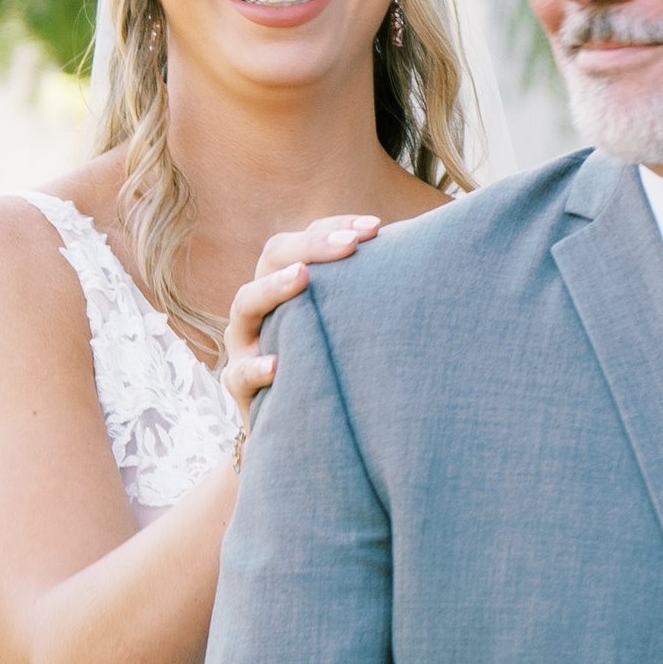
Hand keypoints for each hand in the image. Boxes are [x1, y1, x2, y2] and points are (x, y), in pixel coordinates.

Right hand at [222, 218, 381, 438]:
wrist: (306, 434)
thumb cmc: (336, 369)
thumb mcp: (349, 330)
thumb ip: (368, 298)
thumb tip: (424, 257)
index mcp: (287, 283)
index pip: (305, 240)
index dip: (334, 228)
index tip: (375, 229)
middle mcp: (262, 305)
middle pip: (273, 257)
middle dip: (310, 246)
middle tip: (348, 246)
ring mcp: (245, 342)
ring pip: (245, 302)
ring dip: (274, 287)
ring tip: (301, 278)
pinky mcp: (239, 387)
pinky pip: (238, 374)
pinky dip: (255, 368)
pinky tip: (276, 366)